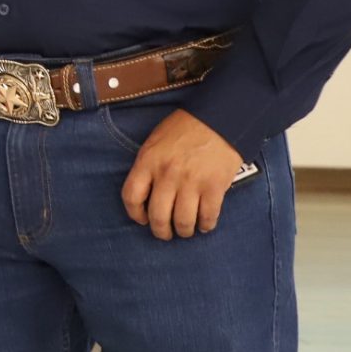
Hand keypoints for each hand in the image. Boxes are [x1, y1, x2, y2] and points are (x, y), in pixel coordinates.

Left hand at [120, 108, 243, 239]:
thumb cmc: (185, 127)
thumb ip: (149, 166)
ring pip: (183, 221)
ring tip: (185, 230)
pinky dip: (206, 225)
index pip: (131, 196)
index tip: (141, 219)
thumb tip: (147, 193)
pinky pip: (208, 217)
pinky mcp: (215, 187)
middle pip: (157, 216)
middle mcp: (167, 174)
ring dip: (184, 231)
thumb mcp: (155, 141)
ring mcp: (191, 182)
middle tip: (165, 233)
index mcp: (148, 161)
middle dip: (160, 231)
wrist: (219, 118)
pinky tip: (204, 224)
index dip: (135, 214)